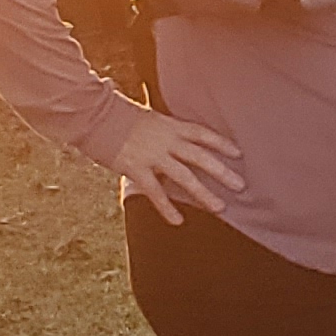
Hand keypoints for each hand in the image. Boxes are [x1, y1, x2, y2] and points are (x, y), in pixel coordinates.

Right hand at [104, 110, 242, 225]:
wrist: (94, 115)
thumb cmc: (117, 114)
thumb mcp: (147, 116)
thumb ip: (162, 128)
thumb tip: (171, 133)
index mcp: (171, 126)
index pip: (203, 134)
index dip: (221, 143)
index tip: (238, 153)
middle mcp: (166, 141)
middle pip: (201, 157)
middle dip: (222, 172)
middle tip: (240, 186)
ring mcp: (153, 155)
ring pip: (185, 177)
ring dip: (204, 193)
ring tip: (220, 207)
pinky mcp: (136, 169)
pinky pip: (156, 192)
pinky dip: (167, 207)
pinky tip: (178, 220)